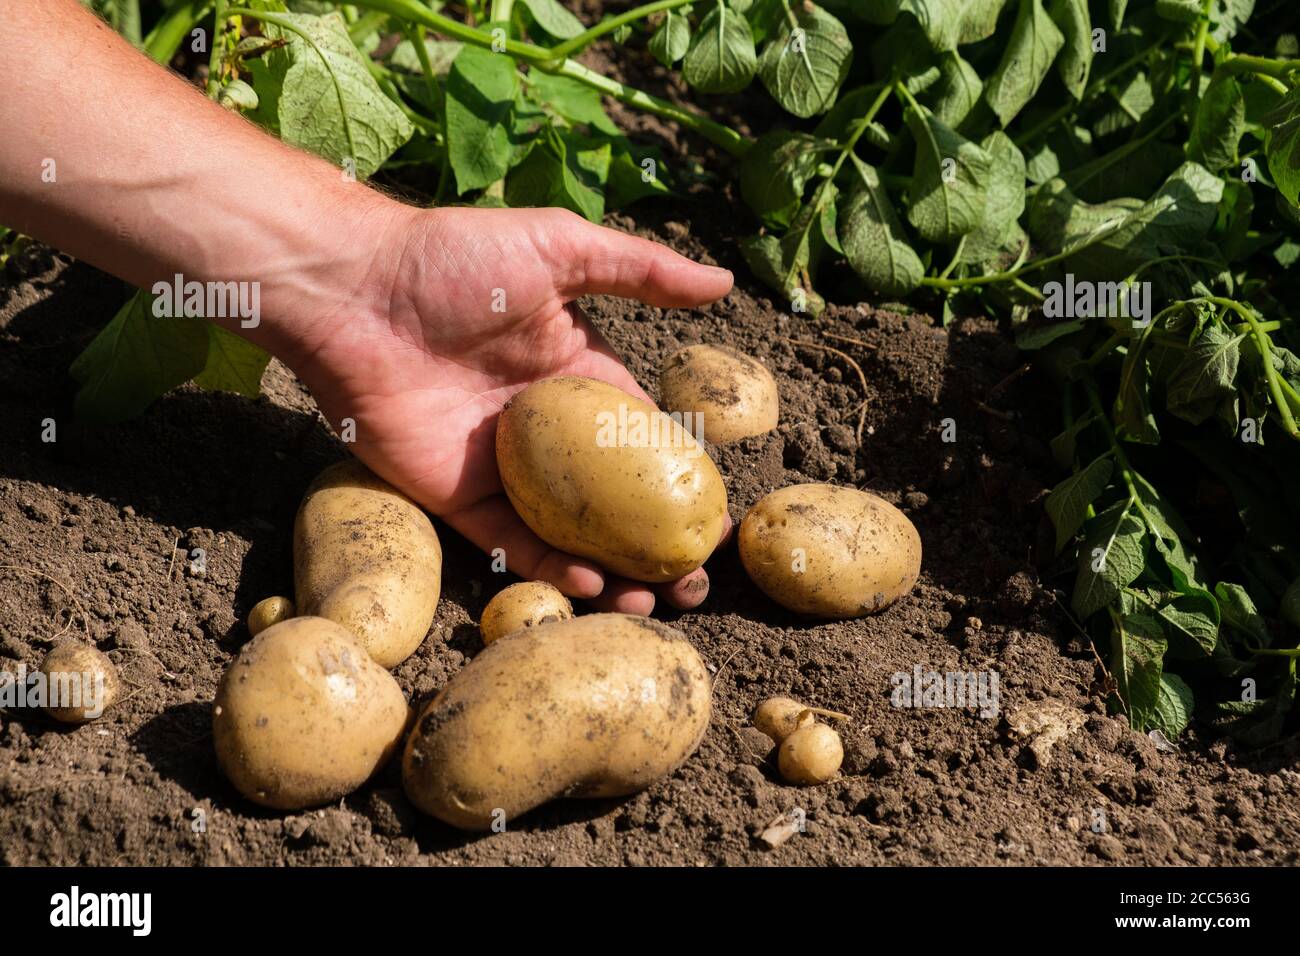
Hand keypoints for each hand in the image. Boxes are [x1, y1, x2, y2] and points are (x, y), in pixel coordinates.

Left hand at [285, 205, 734, 614]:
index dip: (681, 477)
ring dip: (614, 570)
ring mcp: (501, 468)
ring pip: (569, 532)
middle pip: (612, 498)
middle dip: (655, 540)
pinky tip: (593, 585)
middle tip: (695, 578)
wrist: (353, 293)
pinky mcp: (455, 496)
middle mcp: (544, 429)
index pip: (642, 437)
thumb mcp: (561, 250)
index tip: (716, 518)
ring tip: (658, 603)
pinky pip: (510, 543)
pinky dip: (551, 567)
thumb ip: (642, 271)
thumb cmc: (457, 260)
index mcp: (576, 374)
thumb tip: (725, 282)